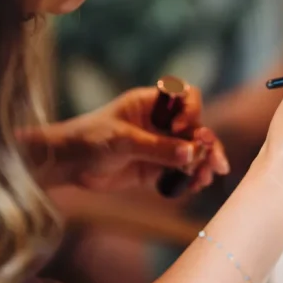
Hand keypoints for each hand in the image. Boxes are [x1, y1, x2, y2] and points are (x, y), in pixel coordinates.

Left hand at [21, 86, 230, 193]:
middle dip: (207, 144)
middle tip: (215, 162)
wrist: (67, 164)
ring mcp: (159, 145)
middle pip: (195, 128)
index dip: (191, 110)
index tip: (181, 127)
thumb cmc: (89, 139)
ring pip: (191, 152)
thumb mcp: (122, 141)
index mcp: (152, 103)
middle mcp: (160, 122)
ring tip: (207, 178)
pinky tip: (194, 186)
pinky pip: (179, 171)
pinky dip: (189, 178)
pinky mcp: (155, 168)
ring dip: (202, 163)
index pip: (185, 96)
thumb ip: (156, 148)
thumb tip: (191, 153)